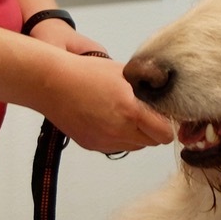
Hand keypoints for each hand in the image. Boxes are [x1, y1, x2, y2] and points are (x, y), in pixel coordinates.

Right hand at [39, 52, 173, 153]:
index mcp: (130, 111)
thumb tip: (165, 95)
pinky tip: (110, 119)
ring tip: (127, 114)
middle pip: (152, 143)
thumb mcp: (125, 73)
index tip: (165, 114)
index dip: (168, 125)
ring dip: (138, 135)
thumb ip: (147, 88)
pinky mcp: (92, 145)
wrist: (52, 83)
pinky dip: (120, 137)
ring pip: (135, 146)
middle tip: (147, 113)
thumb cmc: (88, 72)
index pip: (164, 134)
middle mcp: (119, 131)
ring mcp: (104, 141)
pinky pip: (117, 147)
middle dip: (154, 129)